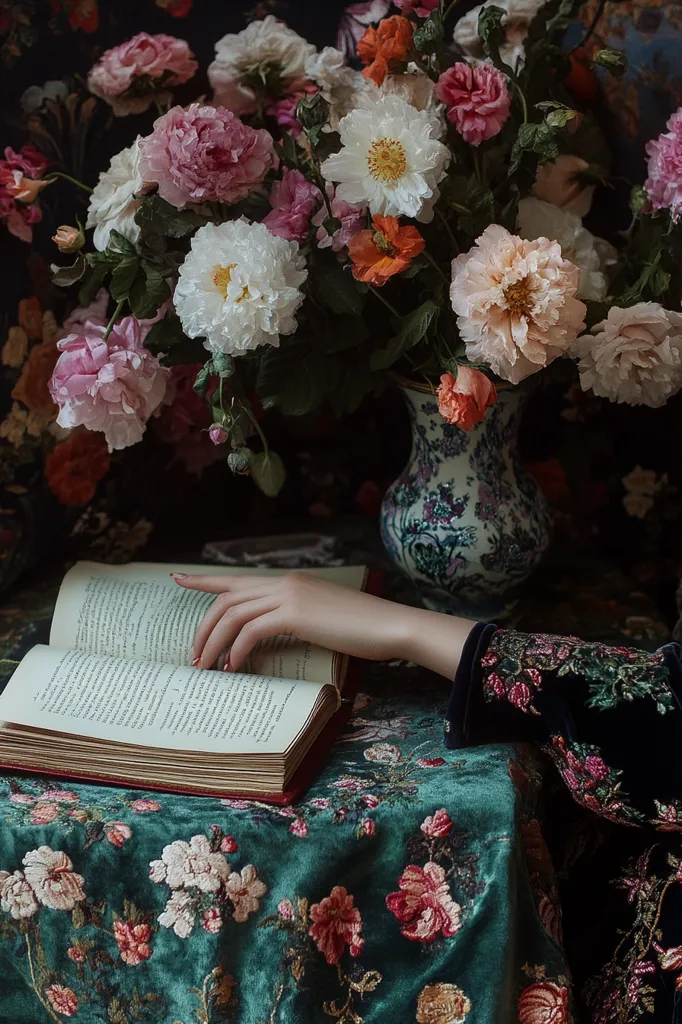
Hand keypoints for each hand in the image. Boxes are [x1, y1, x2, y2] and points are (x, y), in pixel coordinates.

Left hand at [172, 571, 474, 678]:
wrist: (391, 624)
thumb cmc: (363, 628)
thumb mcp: (322, 618)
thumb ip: (294, 619)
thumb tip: (267, 638)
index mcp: (288, 582)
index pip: (236, 579)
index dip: (203, 580)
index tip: (176, 578)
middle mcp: (284, 583)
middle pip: (226, 600)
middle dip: (204, 629)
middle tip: (196, 658)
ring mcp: (289, 595)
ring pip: (233, 615)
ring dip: (214, 644)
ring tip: (208, 669)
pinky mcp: (296, 614)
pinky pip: (251, 631)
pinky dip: (238, 650)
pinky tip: (237, 668)